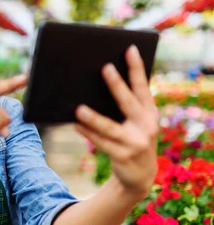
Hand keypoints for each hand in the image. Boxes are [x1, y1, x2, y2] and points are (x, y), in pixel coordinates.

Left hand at [75, 45, 157, 198]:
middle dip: (116, 84)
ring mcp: (135, 143)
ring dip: (94, 117)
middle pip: (128, 102)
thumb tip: (98, 84)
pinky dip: (88, 133)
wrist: (140, 176)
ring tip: (78, 107)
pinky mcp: (122, 156)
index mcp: (149, 113)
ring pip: (110, 127)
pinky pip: (101, 142)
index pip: (143, 87)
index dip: (136, 68)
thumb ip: (126, 107)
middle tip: (104, 67)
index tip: (129, 49)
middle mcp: (146, 126)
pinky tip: (75, 124)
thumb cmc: (132, 139)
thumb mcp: (136, 123)